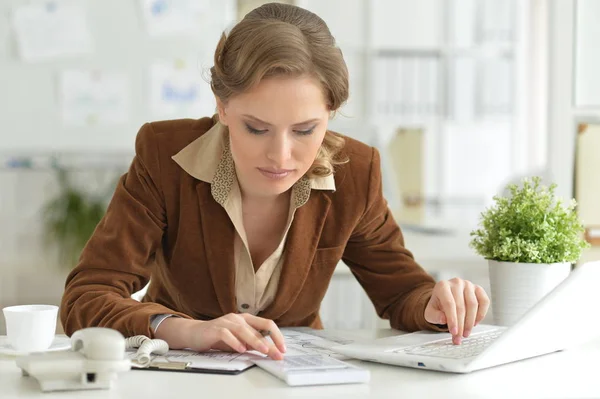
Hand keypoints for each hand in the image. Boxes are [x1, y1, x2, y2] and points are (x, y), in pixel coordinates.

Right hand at [157, 313, 285, 359]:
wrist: (194, 333)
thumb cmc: (218, 337)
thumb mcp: (238, 340)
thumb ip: (251, 343)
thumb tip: (269, 350)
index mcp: (246, 319)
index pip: (267, 324)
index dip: (277, 336)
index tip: (283, 349)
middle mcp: (238, 318)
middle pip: (259, 327)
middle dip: (270, 342)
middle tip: (278, 354)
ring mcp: (226, 322)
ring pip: (244, 330)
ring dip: (255, 341)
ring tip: (264, 350)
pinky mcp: (215, 329)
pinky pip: (226, 334)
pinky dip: (235, 342)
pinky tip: (241, 349)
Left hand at [424, 278, 489, 344]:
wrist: (445, 298)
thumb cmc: (438, 305)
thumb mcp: (430, 312)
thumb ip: (434, 316)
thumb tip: (444, 319)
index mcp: (442, 286)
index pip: (449, 304)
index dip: (452, 319)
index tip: (454, 332)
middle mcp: (456, 283)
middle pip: (461, 306)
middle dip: (461, 325)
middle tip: (459, 337)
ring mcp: (468, 285)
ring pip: (473, 305)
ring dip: (470, 322)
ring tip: (466, 333)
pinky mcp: (478, 289)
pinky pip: (484, 302)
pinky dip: (481, 314)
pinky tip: (475, 323)